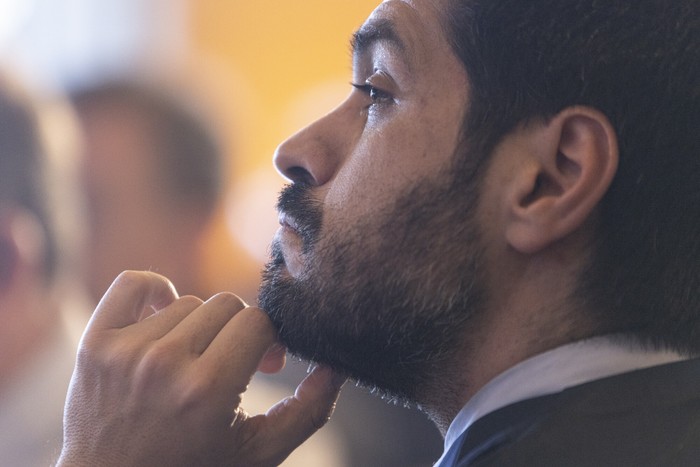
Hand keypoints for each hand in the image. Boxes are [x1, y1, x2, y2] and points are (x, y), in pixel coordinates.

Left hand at [58, 271, 344, 466]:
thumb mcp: (260, 453)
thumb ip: (308, 410)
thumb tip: (337, 365)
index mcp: (208, 390)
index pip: (258, 322)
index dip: (270, 340)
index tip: (267, 363)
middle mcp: (164, 364)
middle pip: (227, 305)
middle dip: (239, 332)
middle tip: (235, 364)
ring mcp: (125, 351)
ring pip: (188, 300)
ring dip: (200, 327)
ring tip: (195, 361)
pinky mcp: (94, 343)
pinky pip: (133, 283)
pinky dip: (154, 292)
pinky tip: (163, 319)